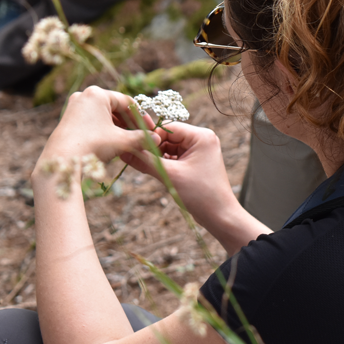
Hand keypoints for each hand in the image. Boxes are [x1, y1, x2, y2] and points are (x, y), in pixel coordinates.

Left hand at [37, 86, 160, 171]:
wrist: (62, 162)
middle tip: (142, 136)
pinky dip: (105, 130)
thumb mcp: (121, 141)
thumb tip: (157, 139)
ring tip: (129, 142)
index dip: (142, 117)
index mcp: (97, 94)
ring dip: (119, 128)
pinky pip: (93, 121)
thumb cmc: (93, 145)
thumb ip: (141, 138)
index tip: (150, 130)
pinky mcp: (68, 119)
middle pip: (115, 108)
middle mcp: (84, 96)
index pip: (127, 102)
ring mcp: (74, 107)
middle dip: (130, 123)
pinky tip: (113, 143)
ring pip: (104, 115)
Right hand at [120, 122, 239, 230]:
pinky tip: (153, 171)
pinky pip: (174, 158)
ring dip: (156, 157)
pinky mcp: (195, 163)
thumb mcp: (170, 175)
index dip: (150, 137)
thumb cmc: (200, 194)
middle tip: (134, 157)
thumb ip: (146, 161)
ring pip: (169, 148)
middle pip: (168, 137)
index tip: (133, 146)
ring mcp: (199, 151)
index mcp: (201, 136)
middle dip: (152, 148)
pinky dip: (163, 164)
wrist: (220, 216)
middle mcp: (202, 140)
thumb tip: (123, 151)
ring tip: (143, 166)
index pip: (168, 128)